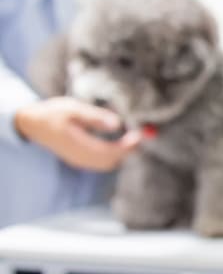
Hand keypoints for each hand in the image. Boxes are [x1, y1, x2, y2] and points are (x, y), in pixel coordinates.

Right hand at [13, 97, 140, 171]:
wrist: (33, 123)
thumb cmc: (53, 113)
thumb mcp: (73, 108)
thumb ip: (94, 117)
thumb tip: (117, 124)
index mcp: (77, 145)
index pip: (109, 152)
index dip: (127, 146)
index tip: (139, 135)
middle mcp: (79, 158)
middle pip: (110, 161)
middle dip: (127, 151)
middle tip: (139, 135)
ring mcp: (78, 161)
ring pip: (107, 164)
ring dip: (121, 154)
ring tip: (132, 138)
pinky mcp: (79, 160)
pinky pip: (100, 163)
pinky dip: (113, 155)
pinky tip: (119, 143)